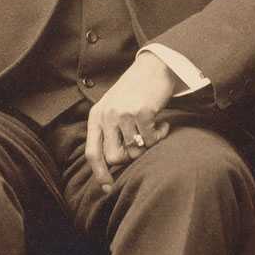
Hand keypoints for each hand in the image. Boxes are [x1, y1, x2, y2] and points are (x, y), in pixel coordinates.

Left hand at [86, 53, 176, 191]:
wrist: (154, 66)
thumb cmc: (135, 91)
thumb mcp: (113, 107)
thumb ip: (108, 130)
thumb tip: (111, 164)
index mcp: (96, 116)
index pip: (92, 152)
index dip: (99, 173)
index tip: (108, 188)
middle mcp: (107, 115)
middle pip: (114, 157)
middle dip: (129, 158)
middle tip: (141, 145)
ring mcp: (124, 113)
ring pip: (134, 151)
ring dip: (147, 145)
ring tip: (153, 129)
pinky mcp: (142, 112)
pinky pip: (151, 140)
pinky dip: (160, 136)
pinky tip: (163, 123)